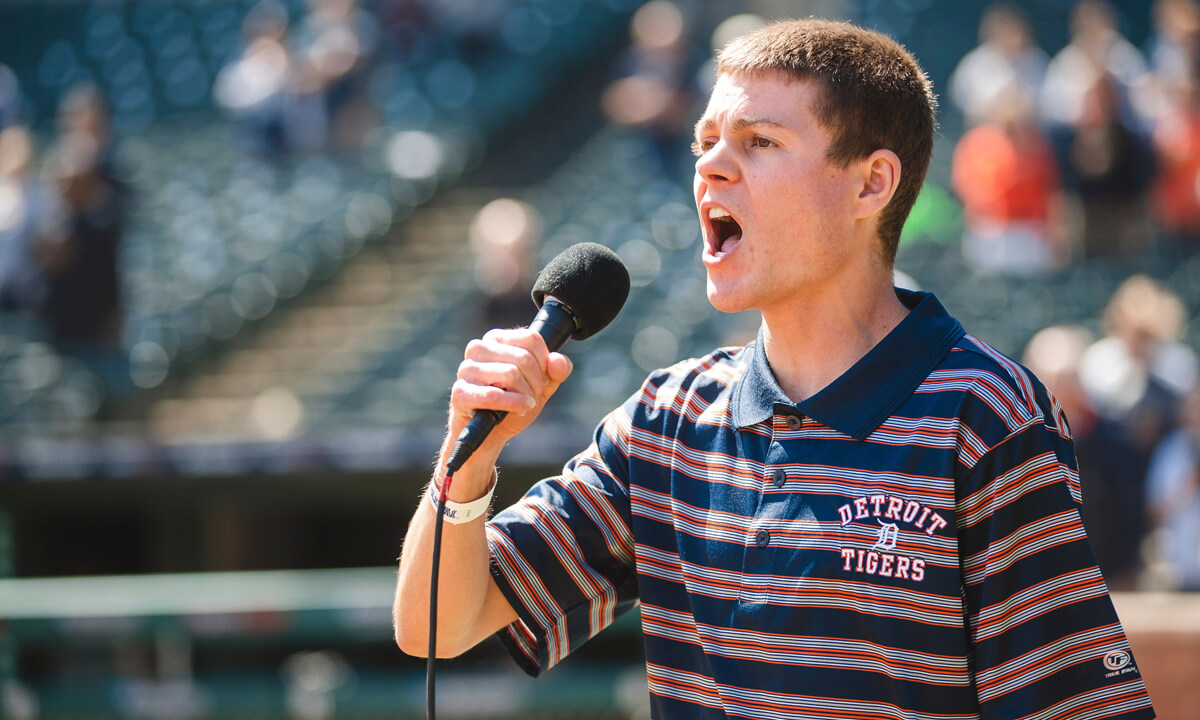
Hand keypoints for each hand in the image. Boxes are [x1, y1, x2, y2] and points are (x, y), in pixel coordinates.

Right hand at [443, 328, 572, 478]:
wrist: (491, 435)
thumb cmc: (514, 404)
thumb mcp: (542, 386)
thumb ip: (556, 372)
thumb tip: (558, 362)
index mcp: (496, 339)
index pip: (531, 339)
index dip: (545, 363)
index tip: (543, 379)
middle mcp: (478, 349)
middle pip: (524, 357)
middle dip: (537, 383)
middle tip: (534, 396)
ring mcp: (466, 370)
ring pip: (510, 373)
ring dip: (526, 394)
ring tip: (526, 404)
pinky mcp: (460, 393)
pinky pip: (493, 395)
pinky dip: (514, 404)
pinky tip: (522, 409)